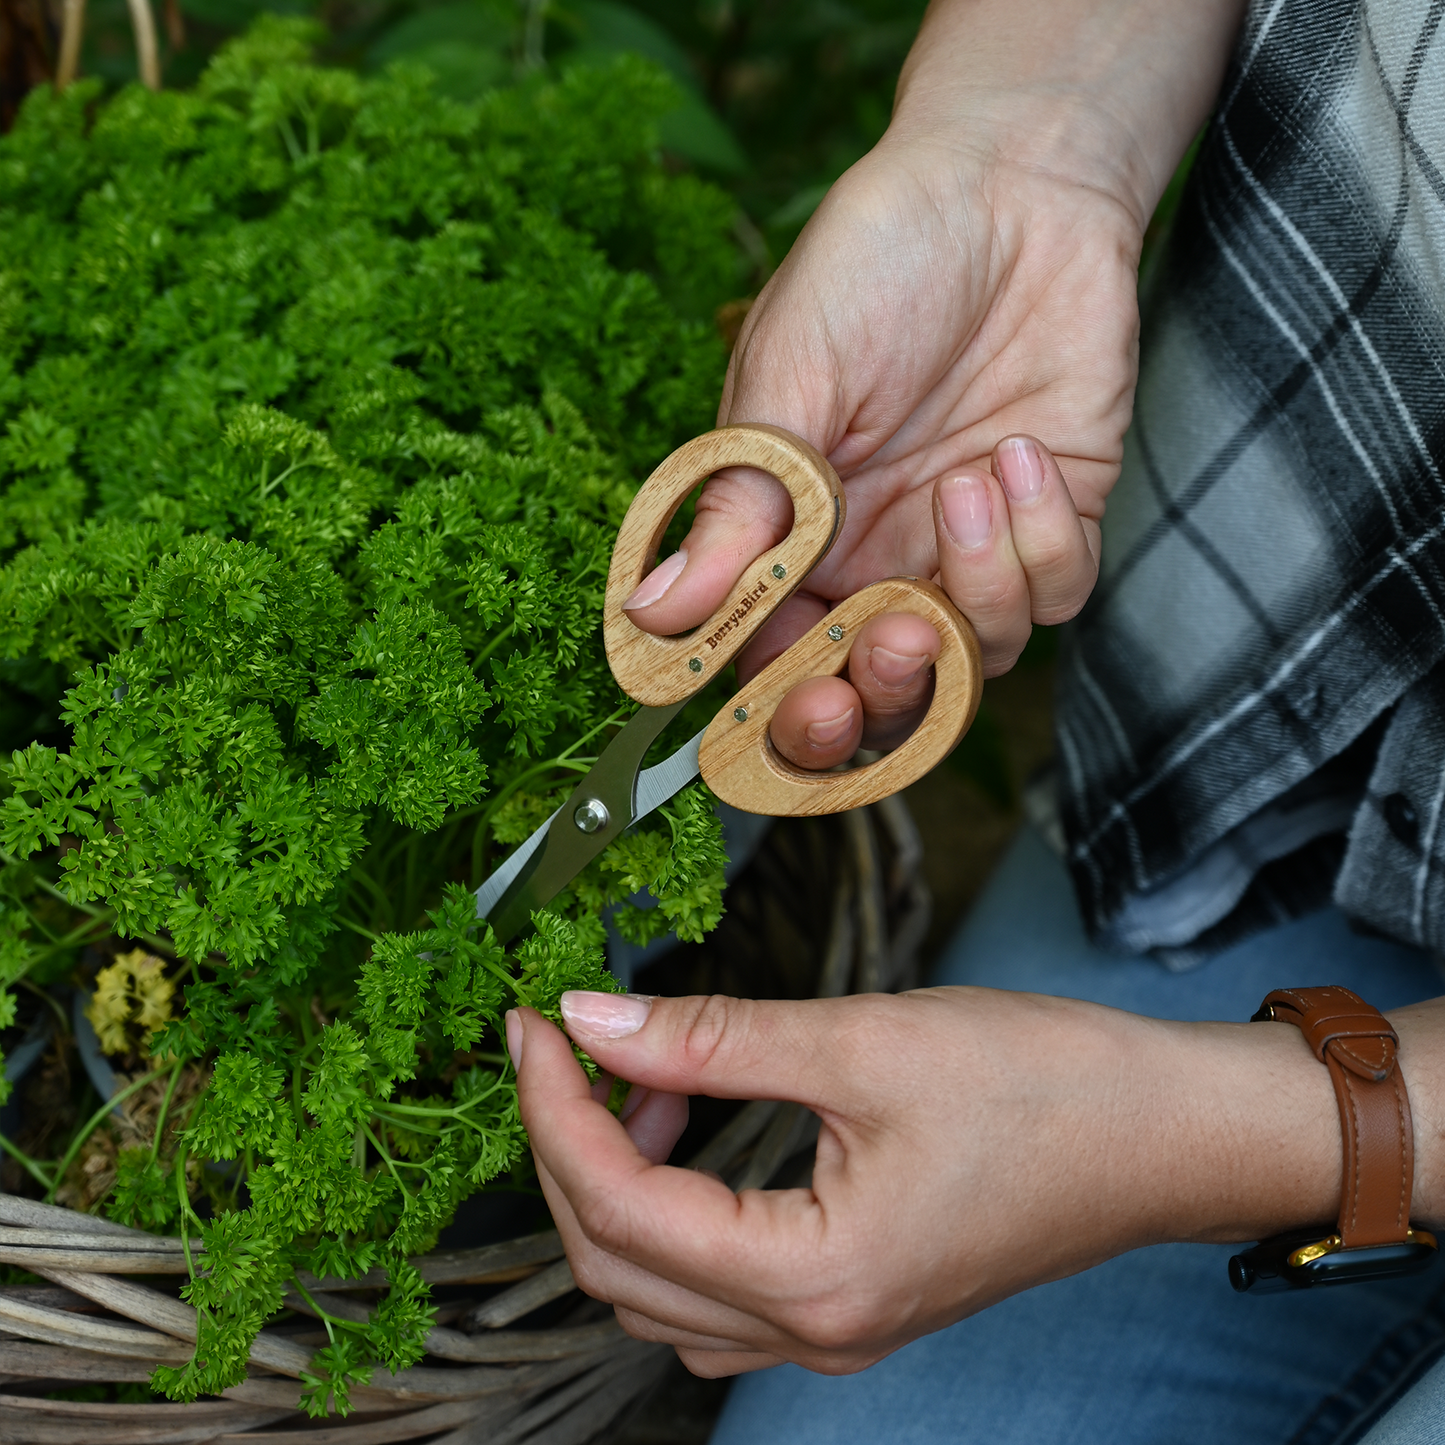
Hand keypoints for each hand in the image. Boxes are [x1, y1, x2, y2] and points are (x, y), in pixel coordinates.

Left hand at [509, 988, 1359, 1377]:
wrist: (1164, 1133)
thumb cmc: (1040, 1083)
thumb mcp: (860, 1040)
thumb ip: (710, 1039)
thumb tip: (591, 1020)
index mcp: (811, 1281)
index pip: (619, 1208)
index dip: (553, 1110)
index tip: (530, 1023)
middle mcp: (812, 1333)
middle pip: (620, 1264)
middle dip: (568, 1148)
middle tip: (563, 1043)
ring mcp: (832, 1330)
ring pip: (658, 1289)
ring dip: (618, 1183)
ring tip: (639, 1077)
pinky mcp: (852, 1299)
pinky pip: (715, 1288)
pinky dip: (674, 1210)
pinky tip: (693, 1125)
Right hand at [624, 144, 1132, 770]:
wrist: (1009, 187)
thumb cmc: (874, 266)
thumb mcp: (790, 383)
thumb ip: (739, 508)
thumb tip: (653, 611)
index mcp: (794, 541)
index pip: (780, 665)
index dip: (790, 713)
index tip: (809, 700)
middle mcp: (877, 559)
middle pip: (881, 694)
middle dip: (890, 690)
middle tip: (897, 635)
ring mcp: (964, 546)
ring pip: (978, 659)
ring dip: (977, 591)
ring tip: (967, 480)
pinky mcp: (1051, 518)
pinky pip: (1056, 593)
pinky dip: (1043, 543)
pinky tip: (1018, 453)